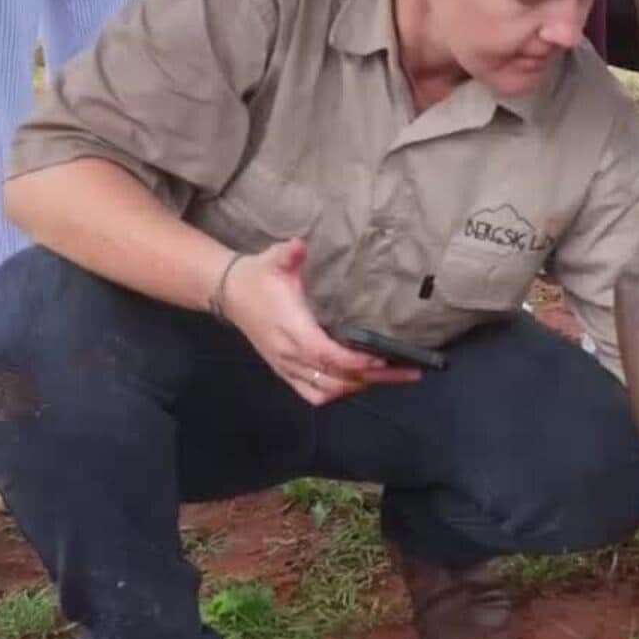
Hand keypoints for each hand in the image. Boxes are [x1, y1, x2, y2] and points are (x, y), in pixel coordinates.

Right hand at [218, 239, 422, 404]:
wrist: (230, 293)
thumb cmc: (259, 276)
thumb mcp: (274, 260)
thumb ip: (289, 254)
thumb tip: (299, 245)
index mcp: (291, 329)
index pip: (325, 354)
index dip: (354, 361)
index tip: (382, 359)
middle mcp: (289, 354)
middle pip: (334, 378)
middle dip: (373, 378)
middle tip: (408, 371)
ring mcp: (286, 367)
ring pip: (326, 390)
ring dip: (358, 386)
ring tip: (391, 376)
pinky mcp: (285, 371)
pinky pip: (312, 393)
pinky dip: (337, 393)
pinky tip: (358, 383)